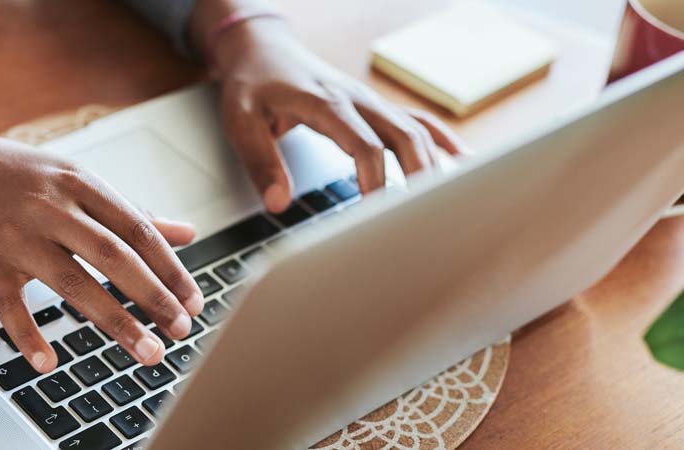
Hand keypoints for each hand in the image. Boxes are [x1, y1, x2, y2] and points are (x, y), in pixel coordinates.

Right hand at [0, 97, 204, 372]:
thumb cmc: (17, 175)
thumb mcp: (77, 180)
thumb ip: (131, 210)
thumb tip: (187, 232)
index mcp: (81, 183)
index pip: (138, 229)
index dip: (170, 267)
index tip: (194, 300)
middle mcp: (52, 207)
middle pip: (114, 257)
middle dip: (154, 297)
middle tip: (181, 330)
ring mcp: (18, 236)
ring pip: (72, 284)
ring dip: (115, 321)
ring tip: (147, 351)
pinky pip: (9, 306)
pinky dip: (28, 336)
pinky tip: (49, 363)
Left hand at [194, 6, 467, 212]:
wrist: (260, 49)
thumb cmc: (251, 84)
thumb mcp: (240, 122)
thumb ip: (260, 162)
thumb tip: (278, 203)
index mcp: (326, 104)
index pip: (365, 146)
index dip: (376, 182)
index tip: (375, 216)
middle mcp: (357, 100)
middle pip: (404, 137)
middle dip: (420, 178)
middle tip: (424, 219)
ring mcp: (370, 102)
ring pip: (416, 129)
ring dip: (435, 164)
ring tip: (452, 201)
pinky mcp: (373, 106)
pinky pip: (416, 119)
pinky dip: (441, 140)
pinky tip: (462, 161)